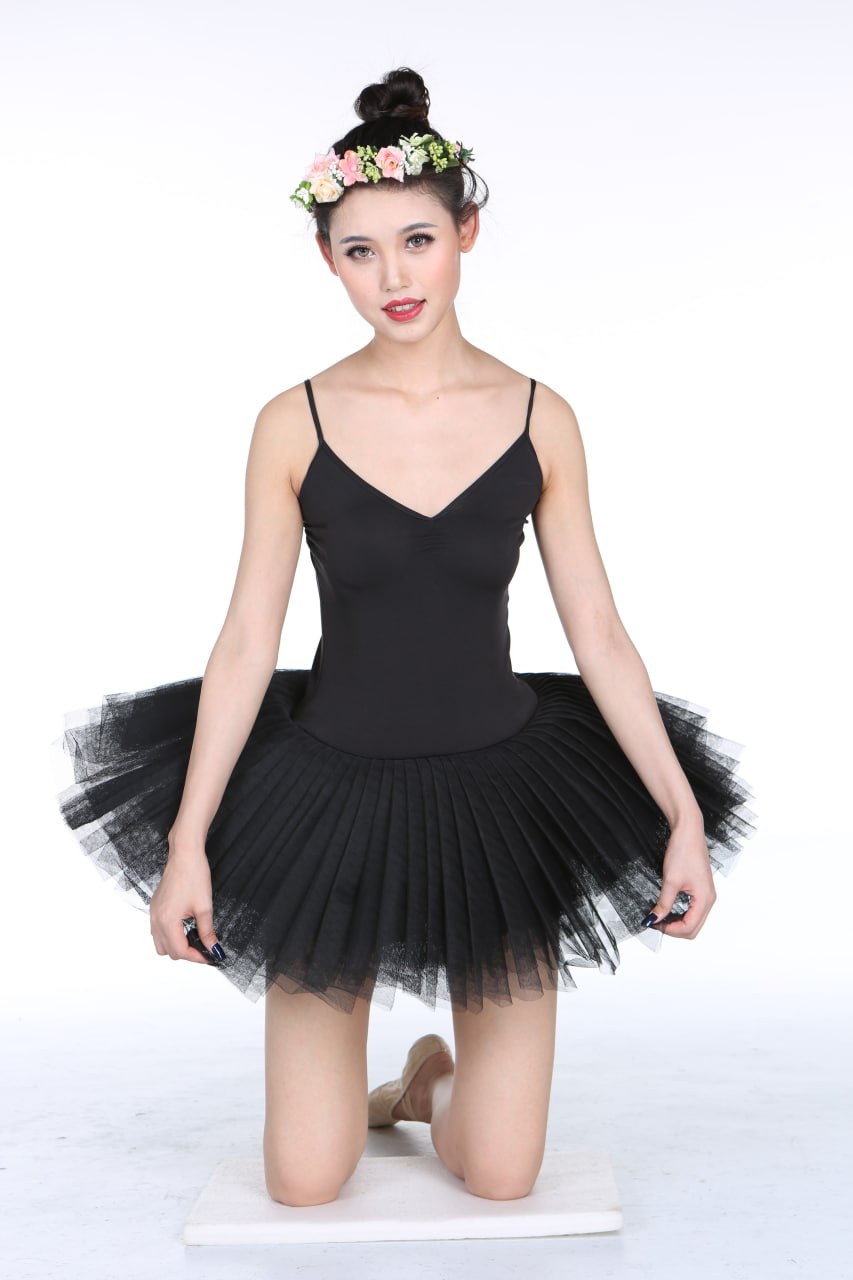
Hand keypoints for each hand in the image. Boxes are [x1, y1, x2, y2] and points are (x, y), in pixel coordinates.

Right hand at [149, 835, 223, 963]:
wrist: (184, 854)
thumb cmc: (194, 875)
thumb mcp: (204, 907)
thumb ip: (207, 932)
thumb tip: (213, 949)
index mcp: (167, 920)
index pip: (179, 951)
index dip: (196, 957)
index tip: (209, 956)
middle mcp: (156, 919)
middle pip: (167, 951)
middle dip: (185, 952)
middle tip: (203, 947)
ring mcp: (153, 913)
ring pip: (160, 943)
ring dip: (176, 945)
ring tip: (193, 937)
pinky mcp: (154, 907)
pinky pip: (158, 930)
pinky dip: (170, 934)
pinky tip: (184, 927)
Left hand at [644, 814, 715, 938]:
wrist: (688, 832)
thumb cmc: (683, 851)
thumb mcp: (670, 880)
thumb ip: (663, 903)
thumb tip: (654, 920)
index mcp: (705, 899)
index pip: (689, 928)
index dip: (670, 930)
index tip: (654, 924)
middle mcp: (709, 899)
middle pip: (694, 928)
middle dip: (675, 929)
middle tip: (656, 922)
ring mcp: (707, 895)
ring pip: (694, 921)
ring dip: (678, 923)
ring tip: (661, 917)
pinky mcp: (701, 889)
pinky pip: (694, 910)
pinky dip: (681, 914)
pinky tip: (669, 909)